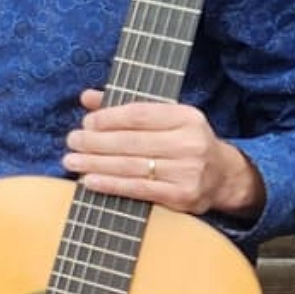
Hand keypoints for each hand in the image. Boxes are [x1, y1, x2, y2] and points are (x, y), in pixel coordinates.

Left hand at [62, 89, 263, 217]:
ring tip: (72, 161)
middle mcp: (191, 142)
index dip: (108, 118)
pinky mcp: (184, 196)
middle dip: (95, 142)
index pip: (139, 114)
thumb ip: (126, 106)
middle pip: (132, 141)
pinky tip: (89, 181)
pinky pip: (139, 189)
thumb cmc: (182, 142)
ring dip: (96, 164)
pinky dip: (110, 185)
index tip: (86, 122)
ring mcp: (189, 171)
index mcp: (186, 116)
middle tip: (72, 141)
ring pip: (131, 166)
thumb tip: (87, 97)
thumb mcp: (164, 118)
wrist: (222, 177)